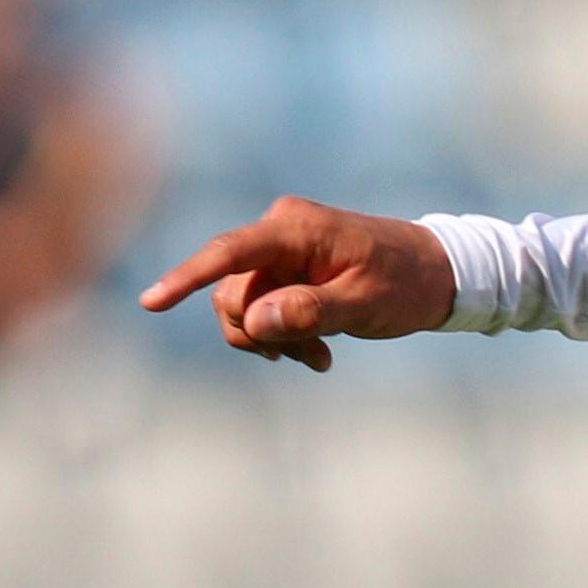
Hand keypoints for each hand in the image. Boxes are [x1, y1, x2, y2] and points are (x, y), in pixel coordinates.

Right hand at [137, 197, 455, 370]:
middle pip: (231, 292)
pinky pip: (262, 308)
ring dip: (272, 339)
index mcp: (294, 228)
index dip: (186, 277)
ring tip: (320, 358)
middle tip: (311, 359)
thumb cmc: (406, 283)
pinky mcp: (286, 271)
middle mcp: (278, 232)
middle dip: (258, 333)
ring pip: (243, 306)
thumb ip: (309, 311)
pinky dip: (282, 335)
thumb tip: (254, 321)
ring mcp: (280, 252)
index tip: (150, 303)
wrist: (437, 273)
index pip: (228, 252)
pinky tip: (319, 352)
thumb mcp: (364, 304)